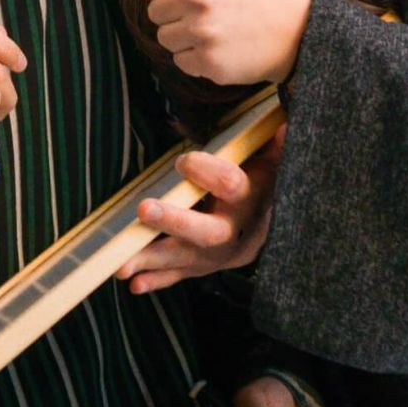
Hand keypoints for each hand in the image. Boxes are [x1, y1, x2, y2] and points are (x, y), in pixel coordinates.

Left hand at [117, 125, 281, 293]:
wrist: (272, 231)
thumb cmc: (261, 184)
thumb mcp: (271, 162)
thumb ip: (274, 144)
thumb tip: (286, 123)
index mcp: (250, 197)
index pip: (231, 185)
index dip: (207, 171)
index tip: (182, 161)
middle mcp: (235, 230)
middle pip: (209, 231)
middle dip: (175, 221)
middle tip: (143, 209)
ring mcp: (218, 254)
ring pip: (186, 258)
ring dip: (153, 258)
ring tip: (121, 263)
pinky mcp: (202, 266)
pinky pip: (179, 275)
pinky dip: (157, 280)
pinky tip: (133, 283)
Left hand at [136, 0, 310, 85]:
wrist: (300, 30)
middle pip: (154, 14)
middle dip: (177, 15)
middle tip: (211, 11)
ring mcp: (201, 30)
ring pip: (165, 40)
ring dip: (186, 38)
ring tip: (218, 29)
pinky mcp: (207, 61)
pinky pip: (182, 62)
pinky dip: (198, 59)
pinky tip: (224, 47)